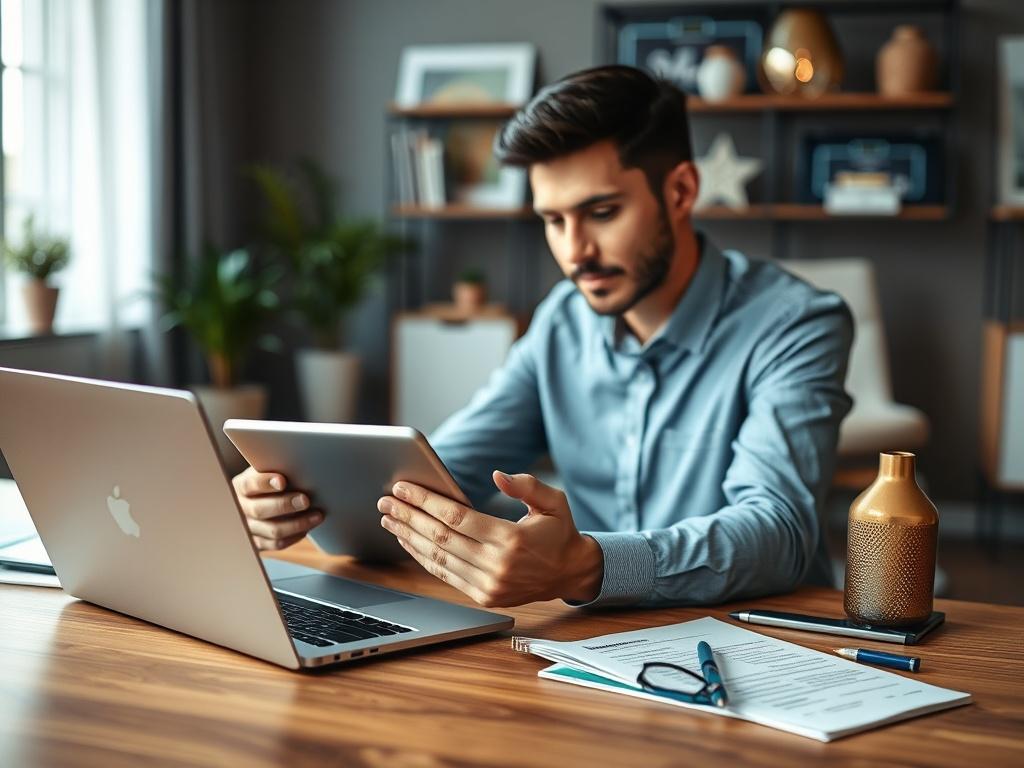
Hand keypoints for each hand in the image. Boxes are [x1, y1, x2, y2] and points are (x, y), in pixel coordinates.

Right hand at [231, 467, 322, 550]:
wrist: (261, 497)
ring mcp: (249, 528)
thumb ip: (277, 467)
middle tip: (306, 500)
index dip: (265, 483)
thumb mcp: (268, 469)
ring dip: (297, 524)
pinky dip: (294, 537)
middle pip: (259, 510)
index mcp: (240, 487)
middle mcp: (241, 509)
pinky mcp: (259, 543)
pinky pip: (276, 544)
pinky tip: (307, 528)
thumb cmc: (270, 479)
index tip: (283, 481)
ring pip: (272, 531)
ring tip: (317, 515)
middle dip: (284, 505)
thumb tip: (300, 463)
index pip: (249, 485)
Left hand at [377, 471, 603, 606]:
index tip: (404, 488)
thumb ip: (526, 485)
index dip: (426, 502)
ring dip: (408, 537)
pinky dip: (421, 556)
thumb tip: (497, 475)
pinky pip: (444, 574)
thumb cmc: (559, 531)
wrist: (570, 572)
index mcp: (511, 539)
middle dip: (409, 517)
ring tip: (389, 518)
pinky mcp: (484, 596)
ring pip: (437, 558)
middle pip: (440, 537)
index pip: (457, 518)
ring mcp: (489, 585)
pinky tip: (407, 540)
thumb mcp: (554, 501)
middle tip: (386, 501)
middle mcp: (497, 565)